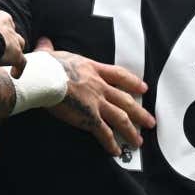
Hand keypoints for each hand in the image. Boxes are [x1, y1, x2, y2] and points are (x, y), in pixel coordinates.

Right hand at [35, 38, 155, 156]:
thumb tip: (44, 42)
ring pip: (120, 118)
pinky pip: (104, 133)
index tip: (143, 88)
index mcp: (92, 69)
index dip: (133, 82)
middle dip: (140, 113)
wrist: (43, 78)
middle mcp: (99, 86)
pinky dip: (111, 143)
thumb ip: (49, 49)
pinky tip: (116, 152)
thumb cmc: (44, 66)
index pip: (119, 75)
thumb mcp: (50, 54)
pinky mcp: (89, 117)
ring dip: (131, 131)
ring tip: (138, 142)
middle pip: (125, 100)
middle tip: (150, 122)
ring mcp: (96, 103)